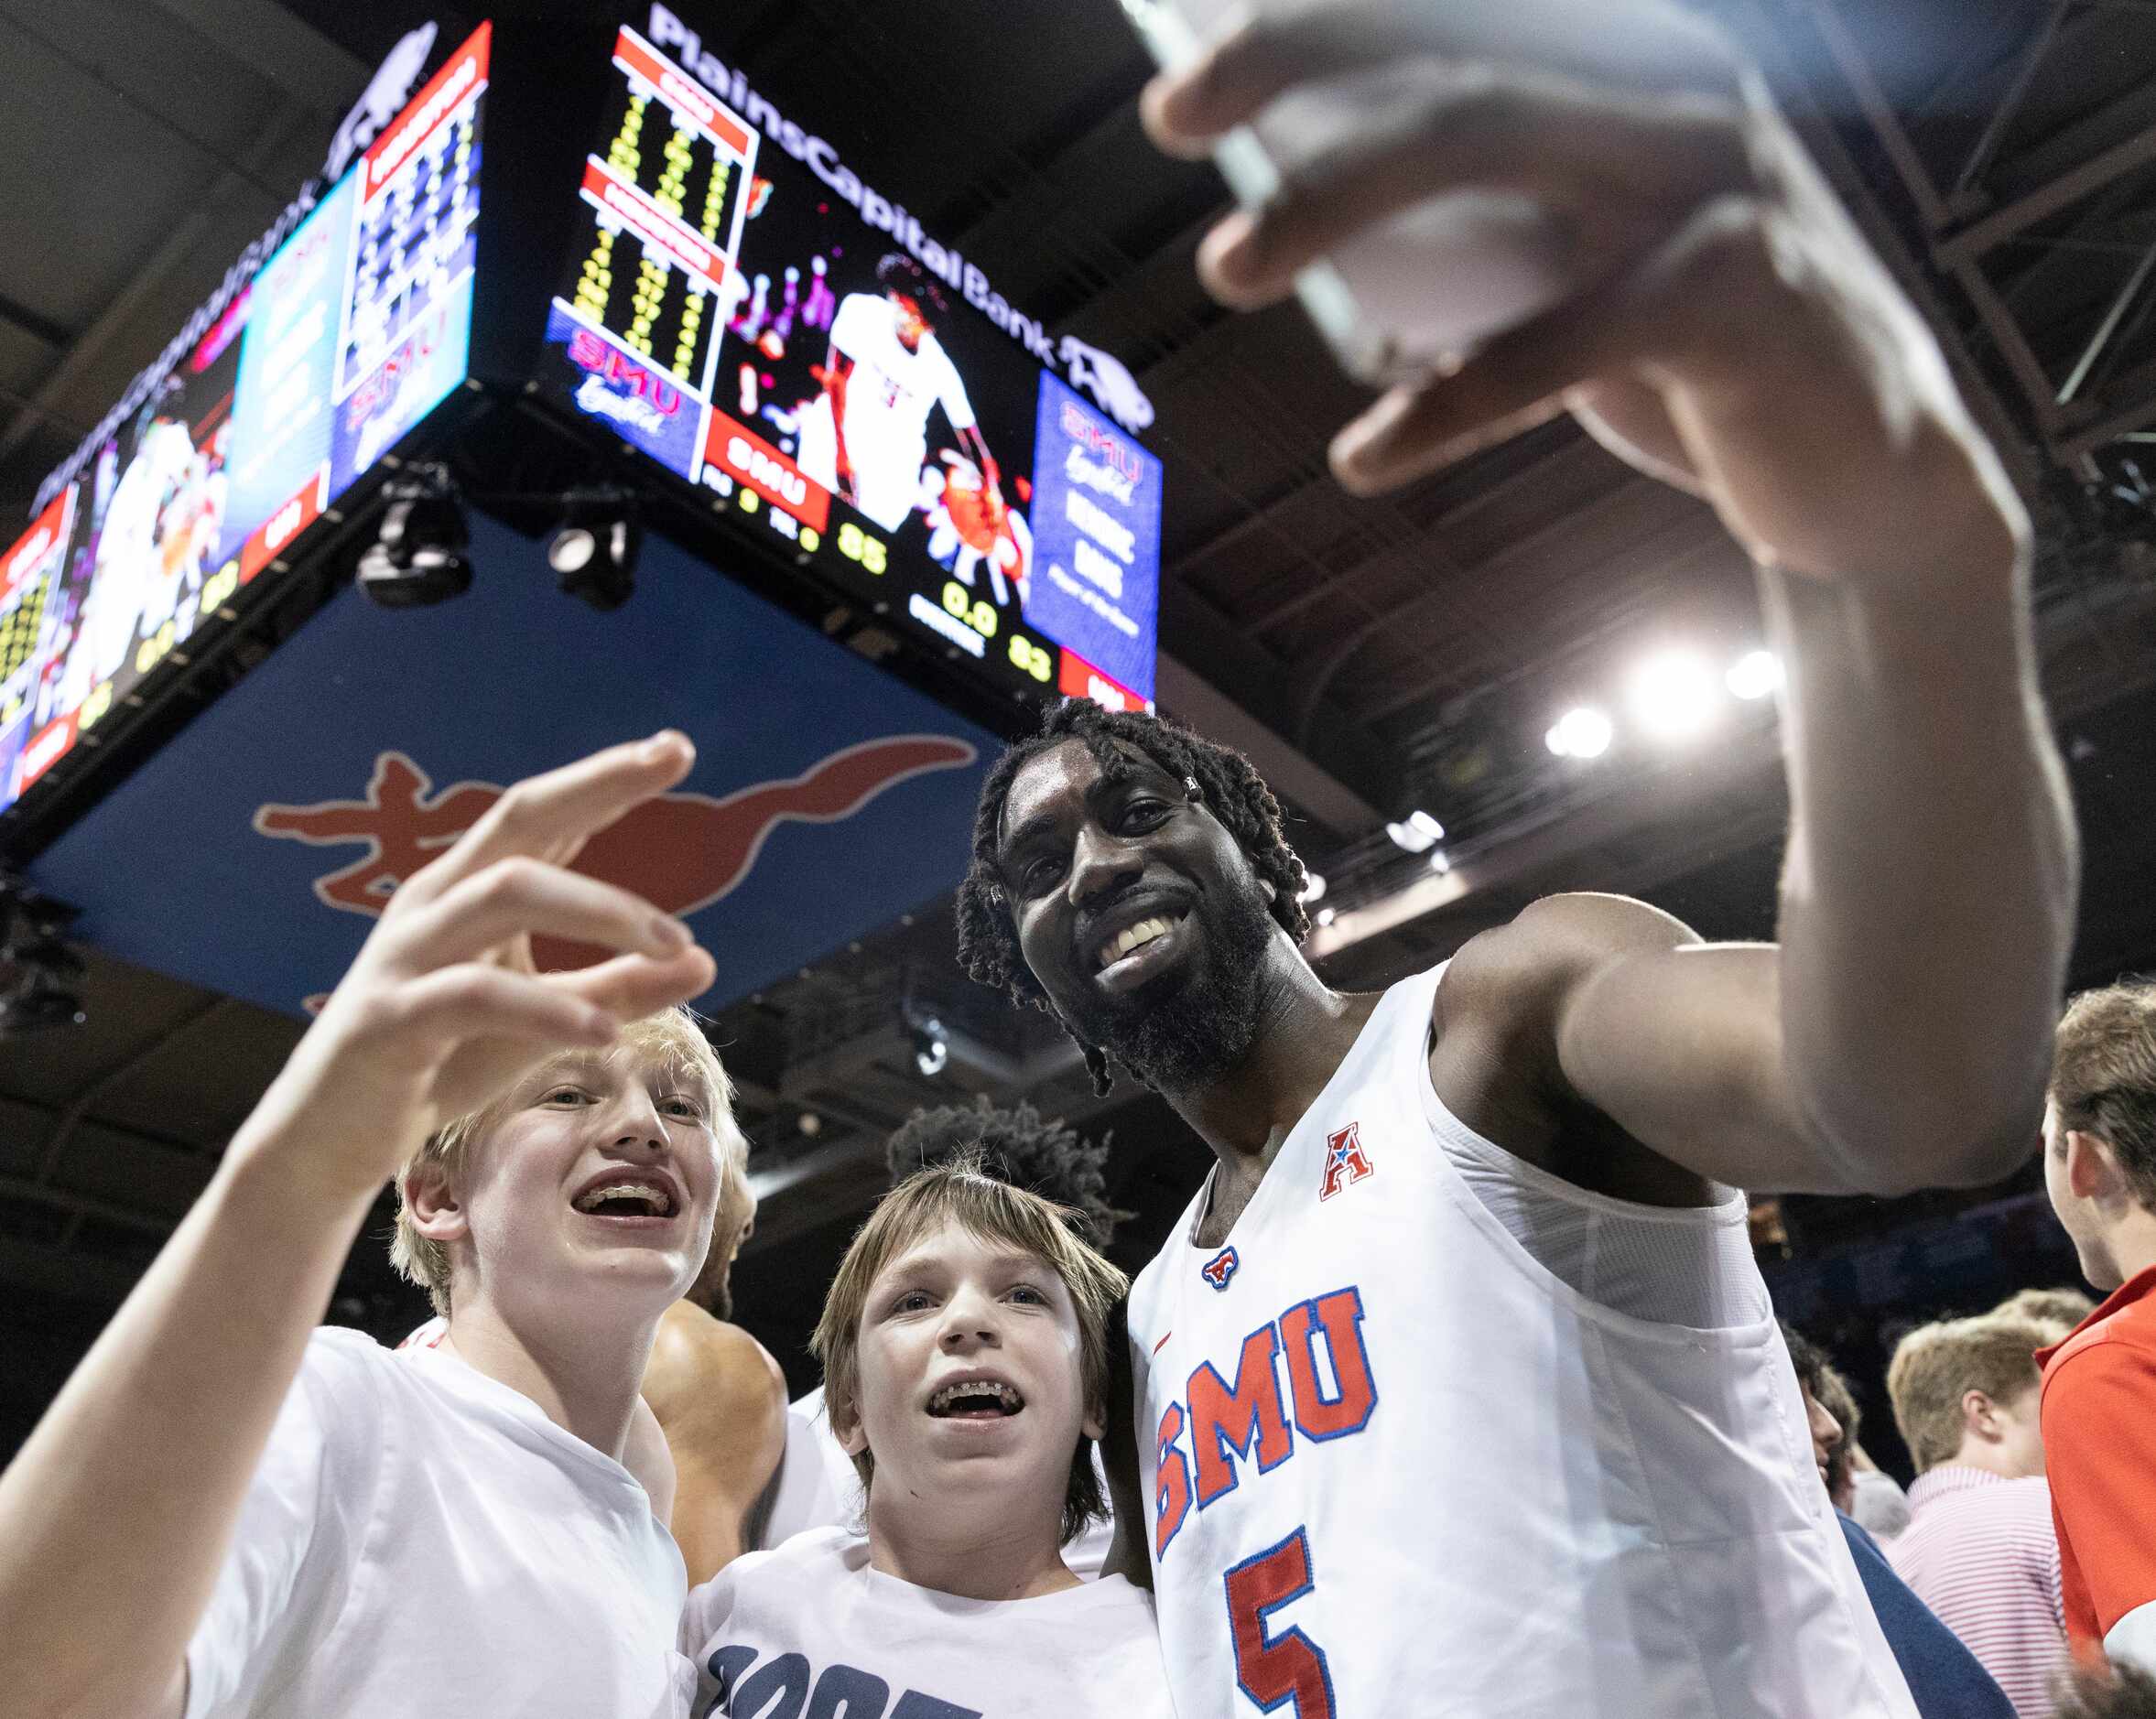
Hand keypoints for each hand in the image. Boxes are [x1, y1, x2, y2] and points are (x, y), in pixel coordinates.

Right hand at [243, 732, 716, 1199]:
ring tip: (672, 945)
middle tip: (673, 773)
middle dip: (596, 787)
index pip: (543, 815)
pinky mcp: (390, 1019)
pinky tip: (605, 1031)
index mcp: (468, 889)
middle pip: (518, 820)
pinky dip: (547, 1008)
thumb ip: (616, 988)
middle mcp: (435, 903)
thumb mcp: (546, 1021)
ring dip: (600, 910)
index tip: (674, 748)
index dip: (605, 778)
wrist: (332, 1137)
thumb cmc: (441, 1063)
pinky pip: (473, 994)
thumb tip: (705, 961)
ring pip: (504, 890)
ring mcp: (407, 954)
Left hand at [1146, 0, 2025, 585]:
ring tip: (1227, 267)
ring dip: (1341, 200)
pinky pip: (1565, 339)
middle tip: (1171, 118)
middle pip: (1456, 44)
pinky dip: (1449, 401)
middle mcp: (1674, 90)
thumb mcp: (1559, 273)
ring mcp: (1717, 181)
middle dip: (1297, 67)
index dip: (1313, 19)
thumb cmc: (1678, 359)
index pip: (1454, 10)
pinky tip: (1365, 455)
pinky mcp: (1747, 295)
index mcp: (1626, 62)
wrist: (1863, 473)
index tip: (1184, 61)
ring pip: (1496, 144)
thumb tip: (1282, 207)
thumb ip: (1459, 227)